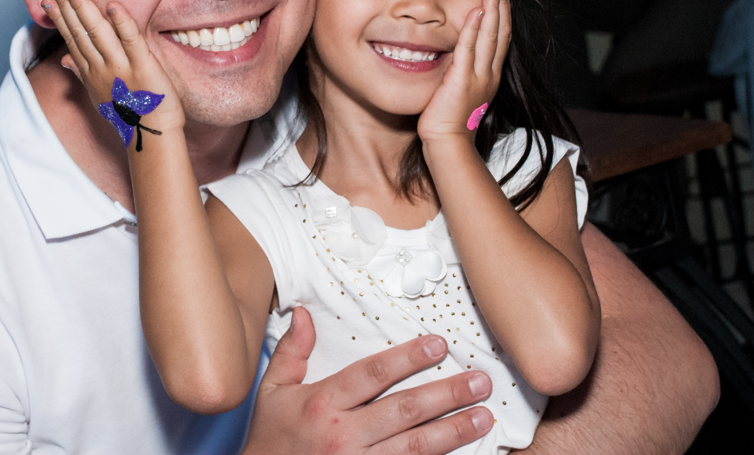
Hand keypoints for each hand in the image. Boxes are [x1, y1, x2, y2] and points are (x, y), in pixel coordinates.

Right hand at [40, 0, 184, 130]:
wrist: (152, 135)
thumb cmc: (129, 112)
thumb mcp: (99, 92)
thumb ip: (81, 72)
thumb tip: (64, 59)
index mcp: (92, 70)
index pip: (72, 37)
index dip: (59, 16)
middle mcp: (102, 67)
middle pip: (81, 31)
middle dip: (67, 6)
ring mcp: (121, 66)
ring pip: (99, 32)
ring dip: (83, 8)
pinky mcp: (143, 66)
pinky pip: (131, 41)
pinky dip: (122, 23)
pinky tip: (113, 5)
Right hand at [242, 307, 493, 454]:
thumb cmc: (269, 440)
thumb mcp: (272, 392)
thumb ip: (291, 352)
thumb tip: (303, 314)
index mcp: (322, 404)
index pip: (373, 374)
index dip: (408, 358)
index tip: (438, 344)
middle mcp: (343, 435)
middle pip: (405, 410)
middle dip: (447, 394)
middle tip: (480, 382)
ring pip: (415, 446)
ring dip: (453, 431)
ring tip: (483, 417)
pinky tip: (460, 454)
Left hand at [417, 0, 509, 143]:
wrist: (448, 143)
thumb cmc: (450, 121)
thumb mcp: (462, 91)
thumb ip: (462, 72)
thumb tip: (456, 56)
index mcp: (490, 76)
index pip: (500, 39)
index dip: (503, 16)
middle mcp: (489, 73)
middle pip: (500, 32)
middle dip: (501, 5)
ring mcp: (478, 76)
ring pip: (489, 36)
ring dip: (492, 9)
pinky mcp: (461, 80)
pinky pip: (468, 49)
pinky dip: (473, 28)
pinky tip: (477, 11)